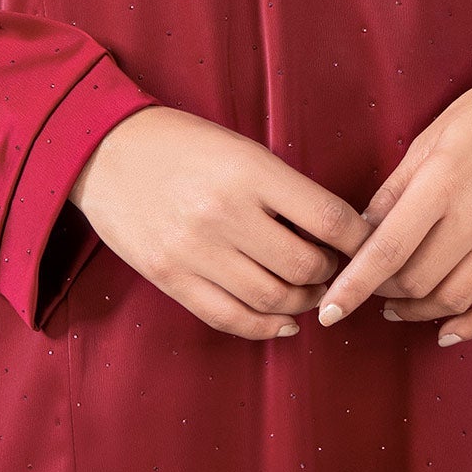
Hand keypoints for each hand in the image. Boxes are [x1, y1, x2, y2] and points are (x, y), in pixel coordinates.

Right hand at [70, 106, 373, 340]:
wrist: (103, 150)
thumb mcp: (240, 148)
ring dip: (303, 302)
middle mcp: (223, 214)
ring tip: (310, 291)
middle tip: (335, 268)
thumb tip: (336, 234)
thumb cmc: (181, 143)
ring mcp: (194, 251)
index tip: (368, 244)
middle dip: (332, 273)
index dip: (359, 239)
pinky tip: (283, 322)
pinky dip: (265, 328)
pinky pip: (230, 318)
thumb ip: (284, 189)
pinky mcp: (170, 278)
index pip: (328, 219)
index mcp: (249, 171)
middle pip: (306, 266)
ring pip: (274, 300)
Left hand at [313, 72, 471, 346]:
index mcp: (443, 180)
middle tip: (369, 288)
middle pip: (417, 280)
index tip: (328, 311)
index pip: (388, 249)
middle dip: (383, 293)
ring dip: (418, 312)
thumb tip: (361, 236)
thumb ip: (393, 191)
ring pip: (454, 298)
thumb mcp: (429, 139)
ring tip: (398, 306)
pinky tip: (447, 330)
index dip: (353, 286)